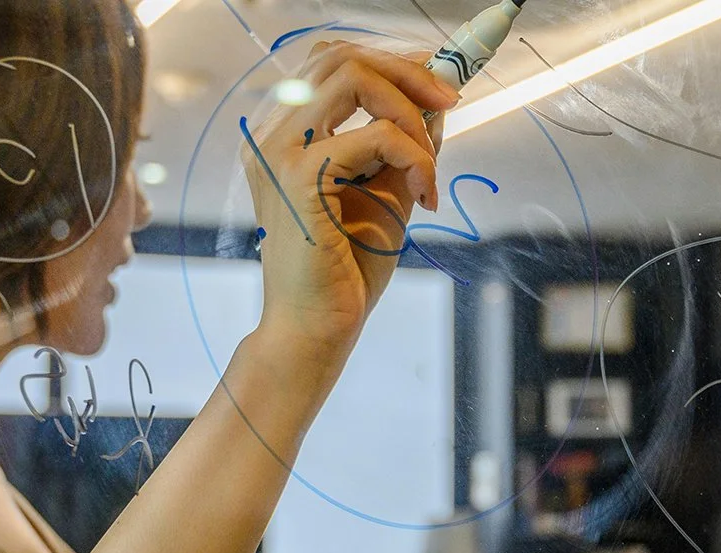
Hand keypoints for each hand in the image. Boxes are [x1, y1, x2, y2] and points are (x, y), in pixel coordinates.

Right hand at [244, 41, 456, 355]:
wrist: (317, 328)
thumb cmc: (345, 269)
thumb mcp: (386, 191)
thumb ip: (405, 145)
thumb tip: (437, 103)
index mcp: (282, 134)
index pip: (330, 62)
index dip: (388, 60)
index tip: (436, 83)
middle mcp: (271, 134)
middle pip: (340, 56)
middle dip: (406, 70)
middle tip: (450, 101)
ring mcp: (278, 152)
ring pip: (353, 78)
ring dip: (410, 111)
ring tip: (430, 161)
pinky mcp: (300, 178)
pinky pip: (376, 136)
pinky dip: (415, 156)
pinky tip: (424, 196)